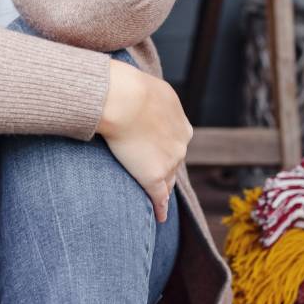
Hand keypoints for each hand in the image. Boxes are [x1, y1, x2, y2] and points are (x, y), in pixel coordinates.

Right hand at [97, 59, 191, 221]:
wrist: (124, 98)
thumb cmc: (126, 86)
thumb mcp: (143, 85)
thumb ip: (141, 96)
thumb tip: (125, 90)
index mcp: (179, 120)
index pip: (174, 140)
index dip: (164, 147)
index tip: (156, 151)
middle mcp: (180, 141)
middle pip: (173, 160)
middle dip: (165, 167)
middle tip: (152, 174)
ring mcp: (169, 160)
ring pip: (166, 179)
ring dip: (162, 188)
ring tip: (156, 201)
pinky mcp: (154, 175)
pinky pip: (159, 196)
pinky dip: (160, 208)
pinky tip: (159, 218)